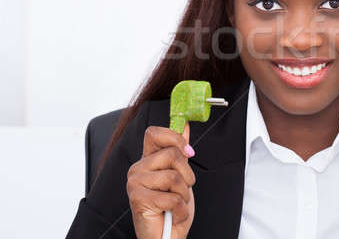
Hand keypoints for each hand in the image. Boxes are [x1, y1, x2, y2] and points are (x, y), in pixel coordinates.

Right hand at [126, 122, 195, 238]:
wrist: (168, 237)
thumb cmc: (172, 209)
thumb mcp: (181, 176)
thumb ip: (180, 151)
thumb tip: (185, 126)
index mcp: (147, 160)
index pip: (154, 133)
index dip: (175, 137)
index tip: (188, 151)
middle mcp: (138, 169)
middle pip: (171, 154)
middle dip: (187, 174)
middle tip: (183, 189)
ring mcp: (135, 183)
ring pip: (173, 176)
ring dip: (184, 194)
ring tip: (177, 203)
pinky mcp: (137, 199)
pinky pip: (171, 197)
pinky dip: (180, 209)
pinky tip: (173, 214)